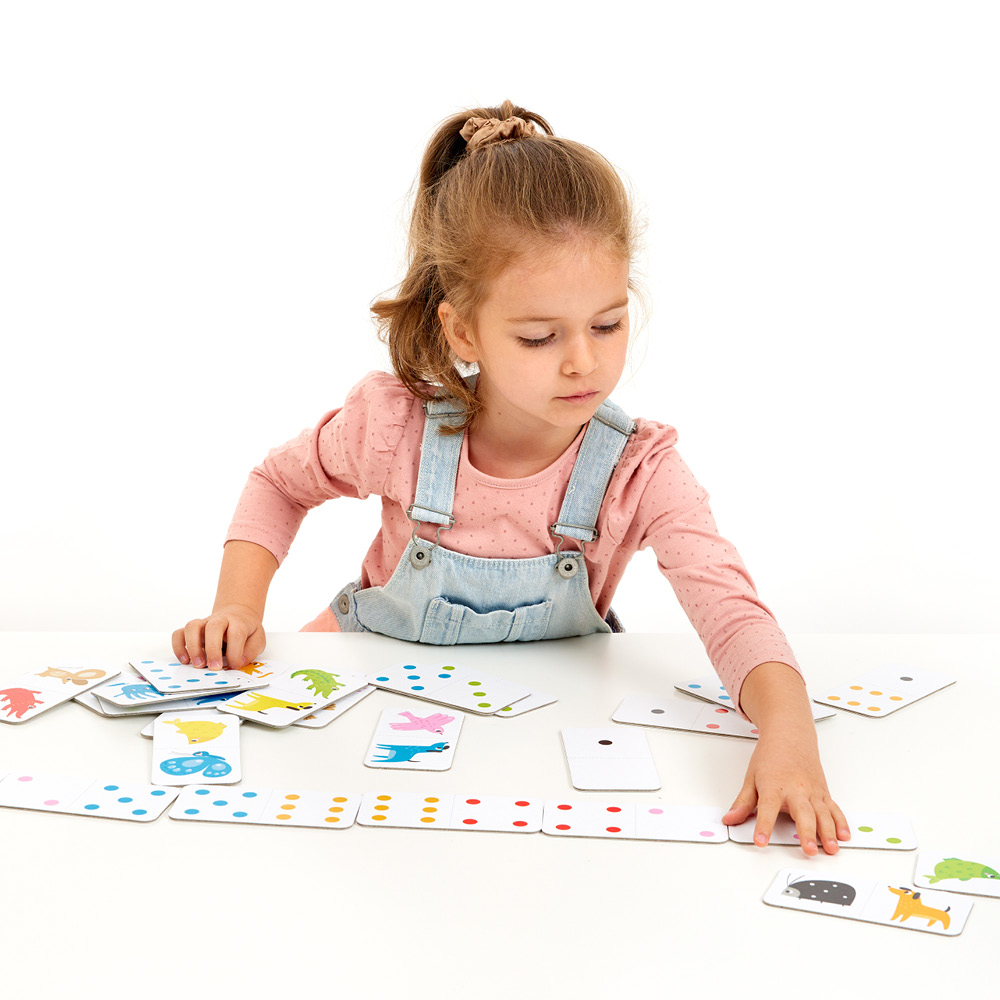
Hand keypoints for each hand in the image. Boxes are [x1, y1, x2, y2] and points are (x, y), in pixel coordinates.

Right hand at [171, 603, 265, 670]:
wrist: (237, 613)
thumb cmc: (246, 629)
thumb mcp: (257, 638)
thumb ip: (252, 650)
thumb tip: (239, 662)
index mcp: (238, 622)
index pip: (236, 633)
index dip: (235, 651)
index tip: (235, 666)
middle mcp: (219, 620)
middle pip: (213, 628)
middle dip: (213, 649)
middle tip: (214, 667)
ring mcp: (203, 623)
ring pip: (192, 627)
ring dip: (193, 647)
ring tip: (198, 665)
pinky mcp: (192, 630)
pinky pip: (179, 633)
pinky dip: (178, 647)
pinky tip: (185, 660)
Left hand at [722, 724, 849, 855]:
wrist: (790, 735)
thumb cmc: (770, 757)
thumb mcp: (751, 778)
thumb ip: (743, 802)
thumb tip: (729, 819)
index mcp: (773, 786)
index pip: (767, 809)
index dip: (763, 826)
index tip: (760, 841)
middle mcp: (796, 790)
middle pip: (802, 813)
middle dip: (806, 833)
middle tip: (809, 851)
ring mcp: (812, 792)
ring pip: (823, 813)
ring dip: (828, 832)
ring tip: (831, 849)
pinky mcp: (823, 792)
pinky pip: (834, 809)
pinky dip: (840, 822)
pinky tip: (844, 835)